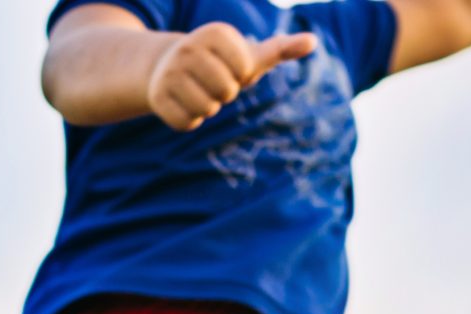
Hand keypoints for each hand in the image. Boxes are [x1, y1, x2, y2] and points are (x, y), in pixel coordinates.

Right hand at [146, 22, 317, 130]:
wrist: (168, 68)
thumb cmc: (220, 63)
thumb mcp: (249, 55)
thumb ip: (282, 49)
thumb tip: (313, 41)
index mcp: (214, 32)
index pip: (243, 70)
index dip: (240, 74)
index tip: (227, 65)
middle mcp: (187, 48)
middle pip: (226, 91)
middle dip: (224, 92)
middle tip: (212, 81)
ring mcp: (168, 73)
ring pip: (207, 109)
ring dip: (208, 107)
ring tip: (198, 91)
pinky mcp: (156, 98)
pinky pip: (187, 123)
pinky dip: (191, 119)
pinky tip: (184, 102)